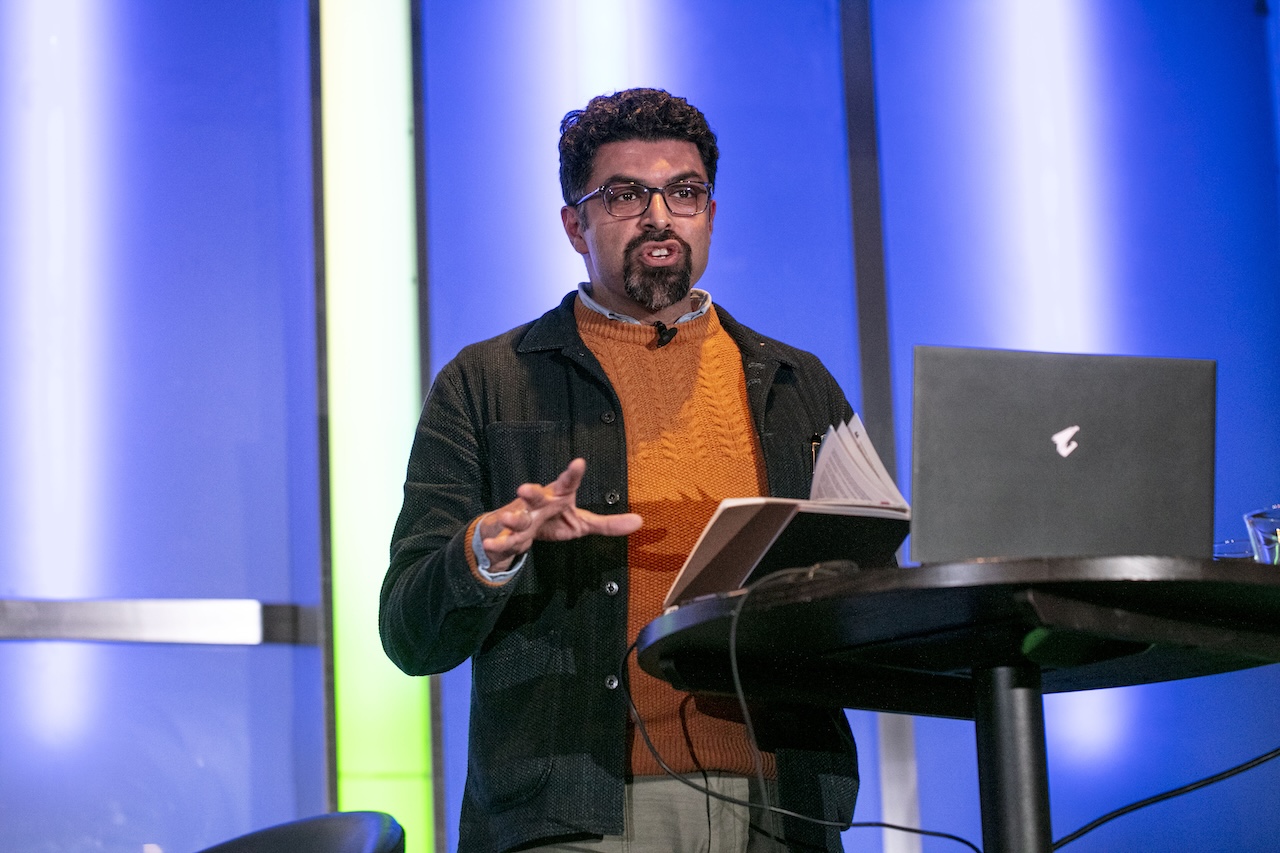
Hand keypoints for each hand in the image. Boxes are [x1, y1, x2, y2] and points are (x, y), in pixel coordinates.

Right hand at [477, 458, 642, 571]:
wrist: (519, 531)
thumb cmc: (553, 520)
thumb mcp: (581, 523)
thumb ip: (608, 524)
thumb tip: (640, 521)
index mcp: (558, 497)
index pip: (567, 483)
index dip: (573, 474)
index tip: (579, 462)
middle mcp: (538, 504)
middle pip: (535, 496)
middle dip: (530, 492)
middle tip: (524, 488)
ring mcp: (522, 518)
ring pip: (516, 518)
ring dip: (512, 519)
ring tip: (508, 520)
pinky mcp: (509, 535)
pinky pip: (504, 540)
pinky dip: (498, 543)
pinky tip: (493, 546)